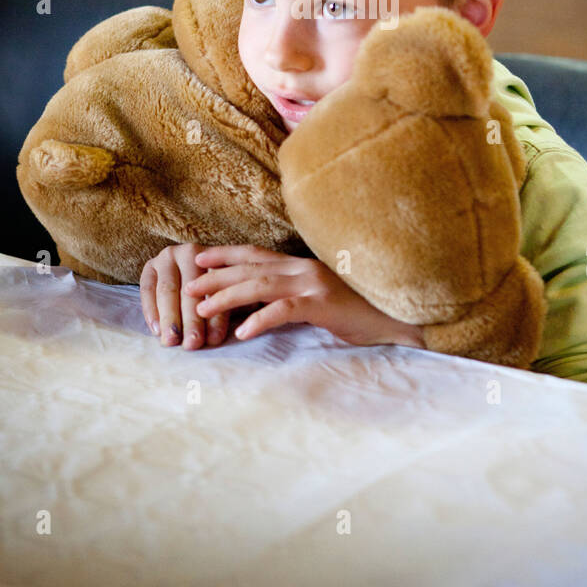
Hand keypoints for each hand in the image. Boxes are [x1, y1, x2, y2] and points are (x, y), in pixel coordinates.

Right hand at [139, 242, 256, 349]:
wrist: (192, 271)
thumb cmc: (217, 289)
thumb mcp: (227, 294)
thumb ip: (224, 310)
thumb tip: (214, 338)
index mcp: (216, 257)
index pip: (215, 289)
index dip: (215, 315)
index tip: (214, 340)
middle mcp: (189, 252)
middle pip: (190, 290)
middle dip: (190, 320)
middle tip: (192, 343)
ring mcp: (167, 258)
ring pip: (167, 290)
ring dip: (169, 318)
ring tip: (171, 341)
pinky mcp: (150, 266)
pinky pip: (147, 289)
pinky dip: (151, 311)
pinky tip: (156, 331)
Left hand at [185, 245, 425, 348]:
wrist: (397, 318)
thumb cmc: (358, 311)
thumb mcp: (319, 299)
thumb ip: (291, 295)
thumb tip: (255, 306)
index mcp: (301, 264)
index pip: (255, 254)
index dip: (225, 255)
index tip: (198, 259)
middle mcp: (304, 268)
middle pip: (250, 266)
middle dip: (215, 275)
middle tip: (188, 285)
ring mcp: (313, 283)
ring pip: (259, 285)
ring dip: (227, 296)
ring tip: (203, 309)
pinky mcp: (323, 304)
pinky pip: (284, 310)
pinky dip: (260, 319)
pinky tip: (242, 332)